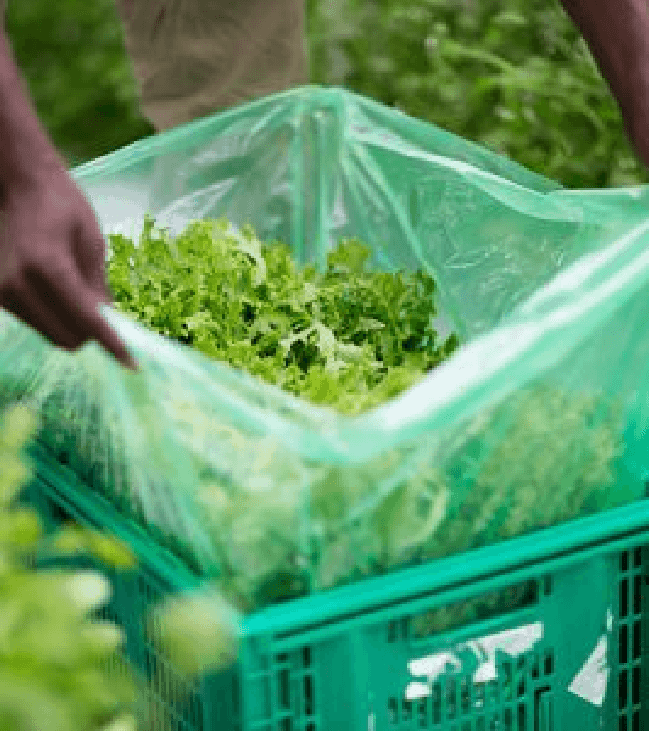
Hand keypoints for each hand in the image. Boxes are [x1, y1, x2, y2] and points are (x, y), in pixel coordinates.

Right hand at [0, 163, 137, 369]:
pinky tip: (61, 292)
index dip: (113, 344)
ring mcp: (2, 292)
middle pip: (66, 338)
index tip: (133, 365)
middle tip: (108, 318)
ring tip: (79, 293)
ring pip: (51, 334)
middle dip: (92, 336)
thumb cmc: (61, 205)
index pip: (87, 319)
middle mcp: (18, 283)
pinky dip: (56, 318)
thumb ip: (99, 286)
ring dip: (73, 327)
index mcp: (46, 265)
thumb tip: (110, 324)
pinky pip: (37, 323)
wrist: (18, 185)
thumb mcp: (92, 242)